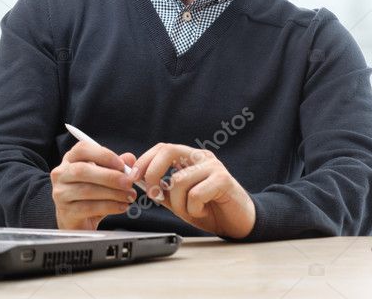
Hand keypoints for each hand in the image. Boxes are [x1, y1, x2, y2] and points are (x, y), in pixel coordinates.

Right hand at [51, 140, 138, 230]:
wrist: (77, 222)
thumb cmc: (90, 195)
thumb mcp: (103, 177)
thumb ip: (116, 166)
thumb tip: (130, 158)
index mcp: (70, 159)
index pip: (83, 149)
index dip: (103, 155)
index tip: (122, 164)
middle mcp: (61, 174)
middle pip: (82, 170)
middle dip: (109, 176)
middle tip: (128, 182)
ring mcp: (61, 193)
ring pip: (86, 190)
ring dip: (112, 193)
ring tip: (128, 196)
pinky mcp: (65, 212)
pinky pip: (88, 208)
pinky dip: (109, 207)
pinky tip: (121, 207)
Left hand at [131, 143, 255, 238]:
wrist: (239, 224)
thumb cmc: (210, 210)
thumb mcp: (180, 200)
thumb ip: (162, 189)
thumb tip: (138, 179)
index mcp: (190, 158)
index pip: (163, 147)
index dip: (145, 160)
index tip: (132, 177)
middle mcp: (201, 157)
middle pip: (168, 150)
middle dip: (152, 172)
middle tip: (153, 194)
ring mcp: (213, 166)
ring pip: (178, 180)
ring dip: (178, 204)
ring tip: (192, 211)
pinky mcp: (223, 179)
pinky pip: (195, 194)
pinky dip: (193, 209)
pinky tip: (204, 211)